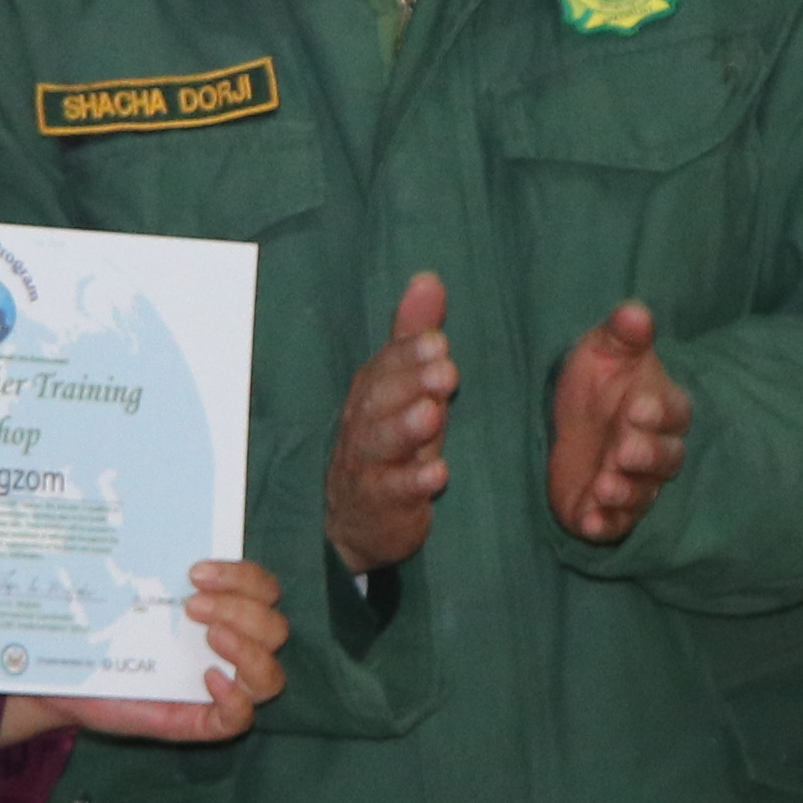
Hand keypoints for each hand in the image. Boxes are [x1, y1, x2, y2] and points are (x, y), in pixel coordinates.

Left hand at [11, 557, 288, 745]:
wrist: (62, 672)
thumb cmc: (99, 623)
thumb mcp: (126, 585)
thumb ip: (146, 556)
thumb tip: (142, 505)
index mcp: (222, 607)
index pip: (263, 588)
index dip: (243, 576)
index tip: (195, 571)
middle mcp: (229, 646)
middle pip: (275, 627)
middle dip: (240, 608)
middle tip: (192, 604)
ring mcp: (219, 687)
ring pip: (270, 675)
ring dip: (248, 650)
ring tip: (208, 636)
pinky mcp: (200, 722)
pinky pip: (240, 719)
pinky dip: (234, 699)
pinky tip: (206, 679)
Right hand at [325, 269, 456, 572]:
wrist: (356, 523)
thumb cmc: (388, 444)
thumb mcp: (402, 389)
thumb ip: (412, 338)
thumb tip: (428, 280)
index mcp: (371, 393)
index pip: (385, 366)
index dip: (408, 353)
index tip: (439, 342)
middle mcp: (362, 425)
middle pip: (379, 399)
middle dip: (410, 382)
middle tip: (445, 370)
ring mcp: (366, 466)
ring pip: (379, 443)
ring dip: (406, 428)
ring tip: (432, 414)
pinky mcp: (378, 506)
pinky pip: (392, 493)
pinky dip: (412, 483)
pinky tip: (438, 474)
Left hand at [548, 301, 692, 546]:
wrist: (561, 421)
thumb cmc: (595, 382)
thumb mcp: (602, 351)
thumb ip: (622, 334)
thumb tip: (636, 313)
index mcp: (661, 409)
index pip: (674, 413)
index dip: (658, 412)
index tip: (635, 405)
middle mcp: (655, 452)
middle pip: (666, 459)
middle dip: (646, 455)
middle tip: (622, 448)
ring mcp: (634, 484)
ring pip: (642, 494)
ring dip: (626, 491)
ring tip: (604, 483)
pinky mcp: (607, 511)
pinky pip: (615, 524)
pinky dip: (605, 525)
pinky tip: (590, 521)